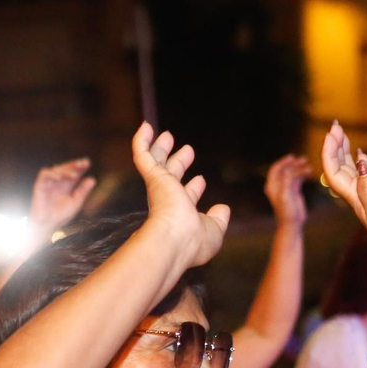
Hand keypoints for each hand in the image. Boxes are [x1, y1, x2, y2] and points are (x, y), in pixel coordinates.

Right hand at [30, 158, 95, 232]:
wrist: (47, 226)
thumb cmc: (60, 216)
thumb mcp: (75, 203)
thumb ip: (83, 191)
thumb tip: (92, 179)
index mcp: (67, 186)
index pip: (74, 172)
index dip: (80, 167)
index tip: (87, 163)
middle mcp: (58, 182)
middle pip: (66, 168)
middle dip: (74, 165)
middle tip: (82, 164)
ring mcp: (49, 183)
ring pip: (56, 169)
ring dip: (65, 170)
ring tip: (73, 176)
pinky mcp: (40, 186)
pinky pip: (44, 175)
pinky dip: (51, 174)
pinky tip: (58, 178)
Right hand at [130, 123, 230, 267]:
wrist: (175, 240)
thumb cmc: (194, 241)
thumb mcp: (214, 230)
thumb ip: (218, 218)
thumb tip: (224, 208)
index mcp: (182, 214)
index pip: (187, 197)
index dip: (193, 189)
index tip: (200, 180)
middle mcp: (169, 201)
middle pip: (172, 177)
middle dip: (179, 164)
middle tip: (188, 151)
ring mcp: (160, 188)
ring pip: (157, 163)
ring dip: (162, 149)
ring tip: (167, 135)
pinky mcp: (153, 176)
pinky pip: (143, 155)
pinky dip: (142, 141)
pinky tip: (145, 126)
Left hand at [264, 154, 311, 228]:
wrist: (292, 223)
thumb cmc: (287, 211)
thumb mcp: (286, 194)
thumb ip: (287, 180)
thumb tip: (291, 169)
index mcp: (272, 185)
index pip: (276, 169)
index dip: (283, 161)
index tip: (292, 157)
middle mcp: (278, 185)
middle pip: (285, 170)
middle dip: (294, 164)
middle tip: (303, 160)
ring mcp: (286, 188)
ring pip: (293, 174)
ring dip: (300, 169)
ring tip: (309, 166)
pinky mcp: (294, 191)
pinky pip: (298, 179)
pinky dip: (303, 175)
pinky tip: (310, 172)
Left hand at [319, 121, 366, 254]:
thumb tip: (360, 158)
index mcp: (354, 197)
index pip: (332, 172)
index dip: (329, 152)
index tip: (332, 134)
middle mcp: (358, 194)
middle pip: (337, 167)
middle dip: (334, 146)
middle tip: (336, 126)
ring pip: (350, 169)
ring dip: (343, 151)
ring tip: (341, 133)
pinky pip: (366, 173)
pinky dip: (361, 160)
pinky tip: (361, 152)